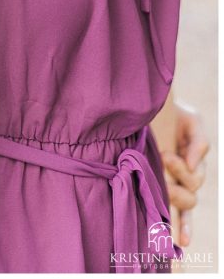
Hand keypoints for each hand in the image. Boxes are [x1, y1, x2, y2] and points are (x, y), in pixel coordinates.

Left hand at [160, 101, 208, 246]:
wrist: (155, 112)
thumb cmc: (175, 116)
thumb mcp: (192, 121)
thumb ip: (199, 142)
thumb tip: (194, 164)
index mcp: (195, 160)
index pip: (195, 174)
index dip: (181, 167)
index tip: (165, 154)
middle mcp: (188, 176)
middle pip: (192, 190)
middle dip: (177, 177)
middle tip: (162, 162)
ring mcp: (178, 185)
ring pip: (186, 203)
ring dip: (175, 197)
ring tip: (163, 187)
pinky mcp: (167, 190)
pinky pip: (181, 215)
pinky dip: (184, 228)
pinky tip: (183, 241)